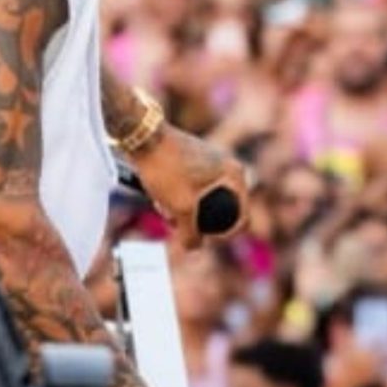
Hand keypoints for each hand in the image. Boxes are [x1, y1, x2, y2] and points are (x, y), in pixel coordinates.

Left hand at [136, 126, 249, 247]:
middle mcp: (229, 166)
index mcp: (234, 175)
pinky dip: (181, 198)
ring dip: (187, 212)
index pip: (242, 218)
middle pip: (223, 210)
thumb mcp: (179, 208)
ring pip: (206, 200)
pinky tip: (160, 199)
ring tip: (164, 211)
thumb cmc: (166, 168)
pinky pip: (196, 188)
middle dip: (199, 223)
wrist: (144, 137)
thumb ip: (190, 234)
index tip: (201, 238)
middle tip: (177, 225)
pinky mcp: (197, 160)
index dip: (225, 236)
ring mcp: (214, 161)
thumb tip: (195, 249)